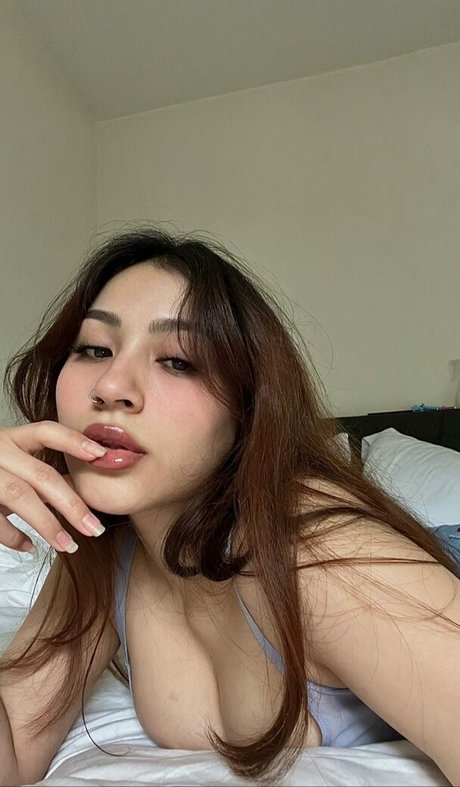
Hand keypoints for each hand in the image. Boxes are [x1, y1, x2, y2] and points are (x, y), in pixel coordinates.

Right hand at [0, 421, 106, 553]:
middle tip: (95, 528)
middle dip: (72, 504)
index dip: (74, 441)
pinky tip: (30, 546)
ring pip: (21, 496)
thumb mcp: (10, 464)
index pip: (46, 432)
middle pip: (42, 475)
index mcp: (10, 438)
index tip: (101, 454)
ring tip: (69, 545)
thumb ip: (37, 473)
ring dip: (48, 524)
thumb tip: (79, 489)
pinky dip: (14, 536)